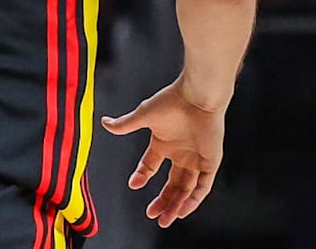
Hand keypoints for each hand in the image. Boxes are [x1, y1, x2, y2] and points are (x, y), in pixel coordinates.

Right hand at [101, 79, 226, 228]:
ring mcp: (196, 158)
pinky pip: (203, 187)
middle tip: (152, 214)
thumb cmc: (172, 101)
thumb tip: (105, 123)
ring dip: (176, 205)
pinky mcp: (210, 161)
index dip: (141, 176)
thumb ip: (125, 124)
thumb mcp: (144, 116)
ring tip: (165, 219)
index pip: (151, 166)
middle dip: (162, 200)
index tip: (133, 184)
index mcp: (164, 142)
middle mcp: (180, 153)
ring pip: (186, 189)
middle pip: (171, 184)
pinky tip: (183, 210)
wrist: (198, 96)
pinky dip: (193, 200)